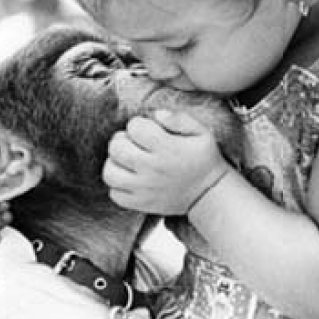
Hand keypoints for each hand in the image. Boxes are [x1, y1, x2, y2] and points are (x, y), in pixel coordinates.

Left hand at [103, 110, 228, 215]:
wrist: (209, 195)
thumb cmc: (204, 160)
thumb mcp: (202, 133)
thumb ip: (180, 118)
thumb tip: (156, 114)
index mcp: (167, 149)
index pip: (134, 127)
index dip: (139, 124)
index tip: (149, 131)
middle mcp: (152, 169)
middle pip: (116, 148)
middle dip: (122, 140)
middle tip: (134, 144)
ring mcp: (144, 189)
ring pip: (109, 173)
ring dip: (115, 163)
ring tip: (127, 161)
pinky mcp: (141, 204)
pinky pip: (114, 194)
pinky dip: (117, 185)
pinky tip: (130, 178)